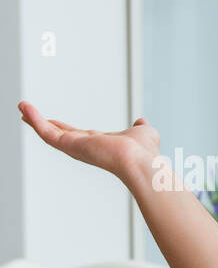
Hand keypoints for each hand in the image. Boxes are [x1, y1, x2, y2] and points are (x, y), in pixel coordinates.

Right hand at [17, 101, 160, 180]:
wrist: (140, 161)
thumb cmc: (145, 152)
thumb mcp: (144, 133)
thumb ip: (141, 128)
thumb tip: (142, 122)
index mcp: (100, 144)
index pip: (77, 135)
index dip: (64, 127)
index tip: (53, 121)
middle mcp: (86, 148)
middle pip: (59, 134)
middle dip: (43, 124)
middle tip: (27, 113)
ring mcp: (76, 148)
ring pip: (49, 133)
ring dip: (34, 119)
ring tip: (21, 106)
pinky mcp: (69, 145)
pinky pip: (46, 132)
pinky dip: (34, 119)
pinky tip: (24, 108)